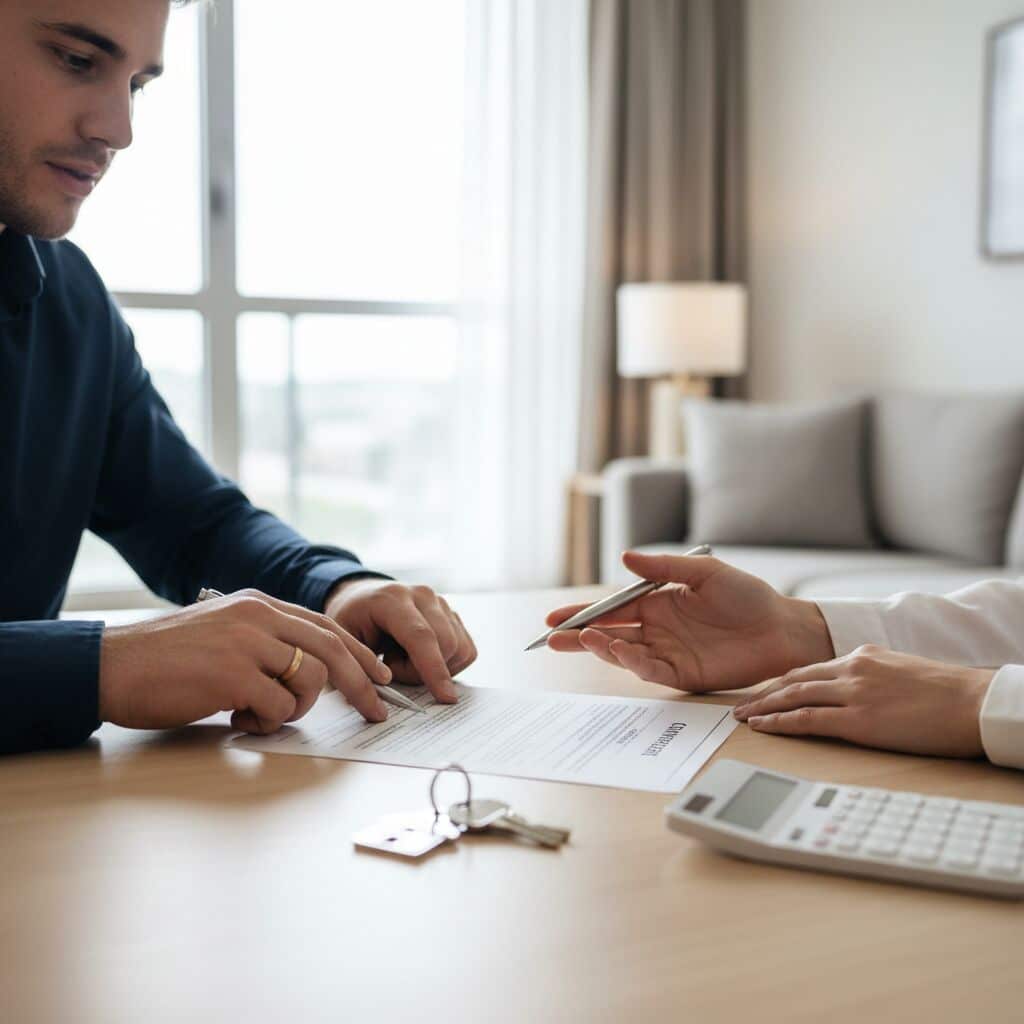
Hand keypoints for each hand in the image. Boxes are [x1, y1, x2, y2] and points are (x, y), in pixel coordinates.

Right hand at [100, 590, 392, 733]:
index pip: (325, 626)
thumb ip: (265, 642)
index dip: (359, 653)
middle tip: (375, 712)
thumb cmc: (166, 661)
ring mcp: (246, 642)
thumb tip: (309, 674)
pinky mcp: (233, 674)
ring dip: (296, 708)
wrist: (112, 666)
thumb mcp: (224, 633)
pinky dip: (267, 722)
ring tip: (259, 715)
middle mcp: (258, 615)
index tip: (380, 676)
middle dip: (362, 684)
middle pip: (333, 648)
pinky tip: (236, 719)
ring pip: (309, 679)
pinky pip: (279, 706)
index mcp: (259, 604)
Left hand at [324, 578, 476, 702]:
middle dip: (423, 672)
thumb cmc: (352, 621)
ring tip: (405, 659)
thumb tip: (374, 702)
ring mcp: (441, 603)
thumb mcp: (342, 642)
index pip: (421, 636)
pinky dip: (448, 664)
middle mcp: (422, 595)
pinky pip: (465, 650)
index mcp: (392, 599)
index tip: (445, 698)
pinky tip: (422, 657)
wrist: (361, 597)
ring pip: (459, 649)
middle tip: (393, 670)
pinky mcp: (452, 614)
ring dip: (435, 668)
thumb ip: (358, 668)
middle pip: (446, 645)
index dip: (433, 668)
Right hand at [545, 551, 833, 691]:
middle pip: (608, 635)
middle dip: (578, 637)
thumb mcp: (704, 573)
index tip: (554, 618)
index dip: (582, 613)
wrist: (783, 629)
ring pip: (624, 654)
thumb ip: (663, 568)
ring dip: (602, 648)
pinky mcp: (684, 675)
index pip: (611, 610)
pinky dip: (633, 663)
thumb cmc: (748, 596)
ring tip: (586, 639)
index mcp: (657, 604)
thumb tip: (624, 558)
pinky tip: (620, 651)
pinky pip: (651, 671)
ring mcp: (668, 654)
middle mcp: (657, 630)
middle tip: (550, 639)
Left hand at [733, 645, 994, 757]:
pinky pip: (807, 720)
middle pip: (794, 679)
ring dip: (763, 706)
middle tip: (740, 702)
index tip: (764, 689)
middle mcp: (852, 669)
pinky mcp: (858, 720)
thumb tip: (860, 688)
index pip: (811, 668)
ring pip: (794, 696)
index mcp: (863, 656)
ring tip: (742, 716)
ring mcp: (853, 693)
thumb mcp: (902, 670)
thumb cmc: (948, 693)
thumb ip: (874, 675)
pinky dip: (780, 723)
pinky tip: (763, 727)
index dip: (782, 680)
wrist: (973, 702)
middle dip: (764, 692)